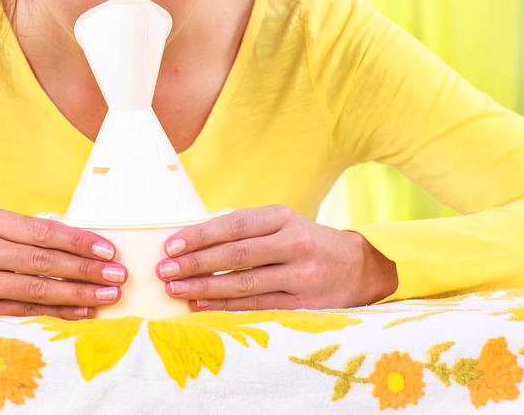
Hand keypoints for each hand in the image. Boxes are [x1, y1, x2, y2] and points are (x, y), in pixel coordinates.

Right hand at [0, 209, 125, 318]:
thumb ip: (26, 230)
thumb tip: (74, 235)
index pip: (45, 232)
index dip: (80, 241)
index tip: (108, 249)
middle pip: (46, 262)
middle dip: (87, 269)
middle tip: (117, 275)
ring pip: (38, 290)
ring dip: (78, 294)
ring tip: (107, 295)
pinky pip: (24, 313)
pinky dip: (57, 313)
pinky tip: (81, 312)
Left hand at [154, 205, 397, 310]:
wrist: (359, 267)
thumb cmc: (306, 242)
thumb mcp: (281, 224)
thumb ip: (244, 229)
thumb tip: (192, 239)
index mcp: (282, 217)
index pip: (233, 225)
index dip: (199, 236)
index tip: (170, 246)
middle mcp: (293, 243)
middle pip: (236, 255)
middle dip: (195, 264)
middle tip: (164, 271)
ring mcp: (301, 275)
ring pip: (244, 284)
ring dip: (205, 288)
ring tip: (176, 290)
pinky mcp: (305, 303)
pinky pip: (257, 306)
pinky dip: (226, 307)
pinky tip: (202, 306)